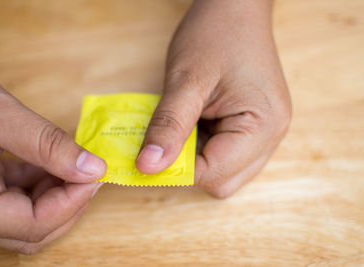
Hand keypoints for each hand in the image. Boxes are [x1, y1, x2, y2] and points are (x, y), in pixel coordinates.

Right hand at [0, 59, 106, 252]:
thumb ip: (46, 145)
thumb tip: (93, 169)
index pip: (31, 225)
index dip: (71, 203)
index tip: (97, 174)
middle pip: (32, 229)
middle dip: (68, 204)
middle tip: (92, 173)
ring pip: (28, 215)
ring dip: (59, 193)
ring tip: (77, 164)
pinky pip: (19, 194)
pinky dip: (44, 181)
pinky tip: (57, 161)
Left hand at [136, 0, 290, 197]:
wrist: (236, 7)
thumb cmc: (215, 34)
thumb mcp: (186, 80)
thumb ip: (168, 126)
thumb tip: (147, 167)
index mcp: (263, 126)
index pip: (215, 174)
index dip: (177, 170)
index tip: (149, 156)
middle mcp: (272, 136)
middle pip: (223, 181)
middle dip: (188, 167)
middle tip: (166, 139)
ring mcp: (266, 133)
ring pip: (224, 172)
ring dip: (195, 158)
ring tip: (182, 125)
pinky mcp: (256, 127)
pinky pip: (226, 154)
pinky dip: (203, 147)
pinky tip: (193, 123)